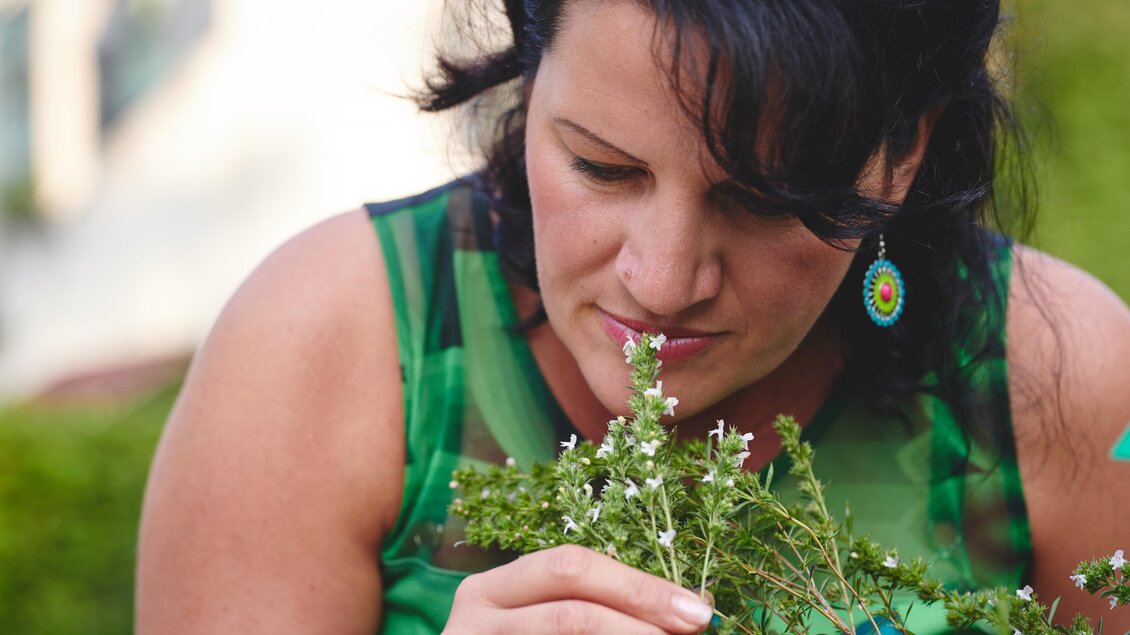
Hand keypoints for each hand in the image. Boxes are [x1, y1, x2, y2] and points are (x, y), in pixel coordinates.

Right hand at [443, 544, 714, 633]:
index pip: (570, 566)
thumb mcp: (540, 626)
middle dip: (640, 612)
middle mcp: (476, 617)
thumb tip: (684, 615)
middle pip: (571, 607)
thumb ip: (597, 613)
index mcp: (491, 589)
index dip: (639, 585)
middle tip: (694, 629)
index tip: (697, 609)